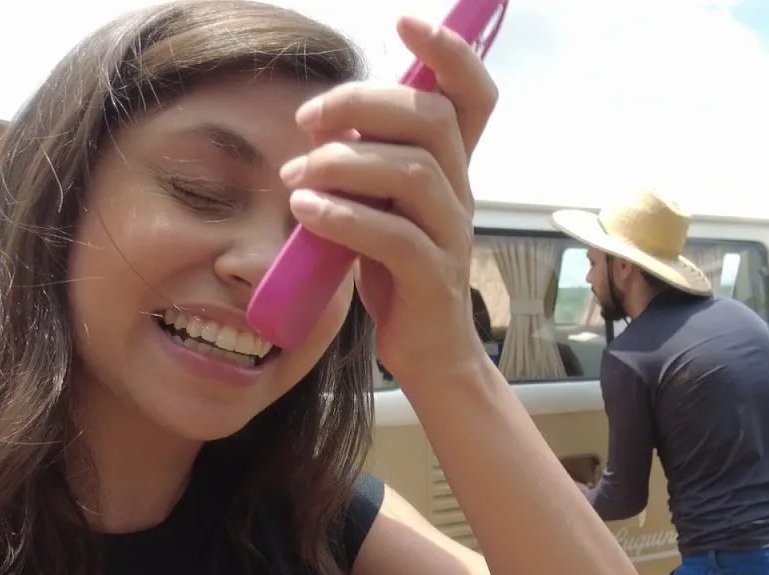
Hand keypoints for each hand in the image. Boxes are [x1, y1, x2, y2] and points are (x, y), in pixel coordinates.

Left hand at [280, 16, 498, 385]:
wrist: (425, 349)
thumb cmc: (394, 270)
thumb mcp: (380, 204)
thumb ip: (365, 162)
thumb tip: (324, 121)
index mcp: (450, 167)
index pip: (473, 95)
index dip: (450, 53)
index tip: (407, 23)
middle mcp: (460, 192)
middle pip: (431, 119)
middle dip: (362, 105)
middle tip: (307, 122)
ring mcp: (451, 234)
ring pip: (411, 171)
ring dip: (341, 165)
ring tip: (295, 179)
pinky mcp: (432, 277)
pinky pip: (393, 235)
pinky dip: (342, 216)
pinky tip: (305, 211)